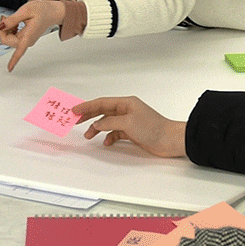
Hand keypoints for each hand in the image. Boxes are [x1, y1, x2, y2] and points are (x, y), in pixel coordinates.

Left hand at [0, 0, 67, 71]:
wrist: (52, 12)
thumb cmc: (43, 11)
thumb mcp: (26, 10)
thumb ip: (12, 19)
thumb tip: (1, 26)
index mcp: (28, 36)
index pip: (19, 52)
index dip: (13, 60)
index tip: (9, 69)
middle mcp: (27, 41)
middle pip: (7, 41)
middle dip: (3, 30)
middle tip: (5, 18)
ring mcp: (26, 41)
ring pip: (8, 39)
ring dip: (6, 29)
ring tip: (12, 19)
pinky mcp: (25, 38)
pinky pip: (12, 37)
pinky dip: (10, 29)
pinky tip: (14, 22)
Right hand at [73, 96, 187, 157]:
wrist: (170, 140)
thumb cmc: (153, 128)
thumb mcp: (127, 123)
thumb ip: (110, 123)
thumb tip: (97, 125)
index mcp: (126, 103)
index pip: (101, 103)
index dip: (87, 106)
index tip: (74, 110)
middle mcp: (126, 110)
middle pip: (103, 111)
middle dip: (89, 115)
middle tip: (76, 120)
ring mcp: (129, 121)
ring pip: (108, 123)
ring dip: (98, 128)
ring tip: (89, 135)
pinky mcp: (133, 132)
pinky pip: (116, 132)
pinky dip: (109, 137)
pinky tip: (107, 142)